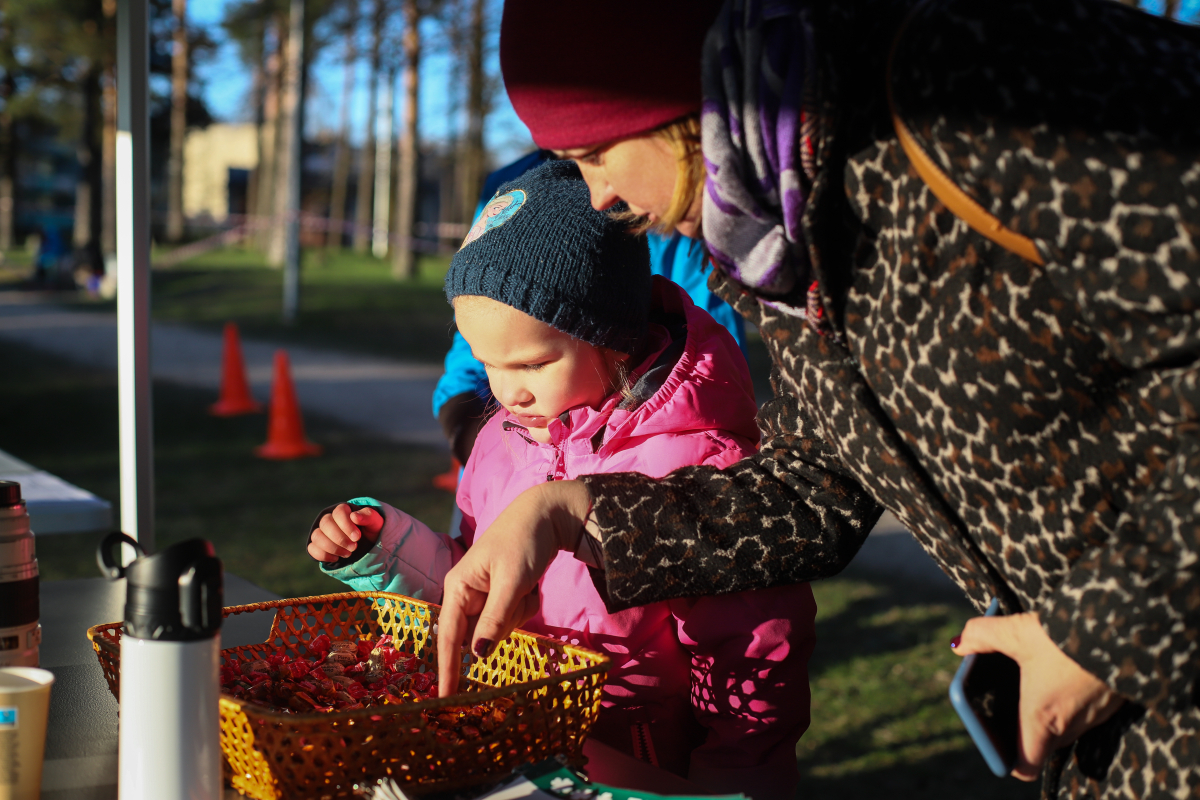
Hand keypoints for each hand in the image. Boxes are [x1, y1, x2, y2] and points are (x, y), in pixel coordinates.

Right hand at [306, 504, 383, 562]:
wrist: (368, 546)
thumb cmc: (372, 531)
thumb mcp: (376, 523)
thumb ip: (369, 516)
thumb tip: (354, 516)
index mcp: (344, 511)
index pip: (339, 512)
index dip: (346, 525)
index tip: (357, 537)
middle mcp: (330, 519)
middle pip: (325, 523)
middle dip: (340, 538)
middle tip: (354, 547)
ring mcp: (322, 532)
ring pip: (316, 536)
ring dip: (332, 547)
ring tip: (348, 553)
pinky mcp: (317, 545)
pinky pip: (312, 548)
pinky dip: (323, 555)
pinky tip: (337, 558)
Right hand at [437, 480, 591, 695]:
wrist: (545, 516)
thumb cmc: (523, 541)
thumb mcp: (512, 581)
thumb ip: (494, 619)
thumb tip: (476, 656)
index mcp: (457, 587)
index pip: (448, 637)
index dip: (447, 669)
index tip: (444, 699)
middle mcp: (465, 594)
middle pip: (480, 635)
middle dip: (504, 621)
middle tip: (520, 592)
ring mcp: (483, 597)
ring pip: (499, 628)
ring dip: (518, 611)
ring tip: (526, 583)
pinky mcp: (500, 597)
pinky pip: (512, 618)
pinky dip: (525, 605)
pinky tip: (530, 583)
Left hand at [953, 611, 1124, 780]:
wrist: (1125, 626)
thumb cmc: (1065, 634)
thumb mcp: (1016, 630)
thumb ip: (982, 636)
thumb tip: (959, 644)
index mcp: (1041, 717)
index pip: (1026, 764)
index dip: (1009, 759)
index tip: (998, 742)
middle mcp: (1070, 724)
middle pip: (1043, 743)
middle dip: (1027, 727)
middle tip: (1013, 700)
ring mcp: (1096, 715)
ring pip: (1068, 726)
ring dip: (1053, 711)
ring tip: (1039, 680)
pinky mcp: (1114, 702)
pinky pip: (1088, 712)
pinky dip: (1076, 699)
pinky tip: (1067, 669)